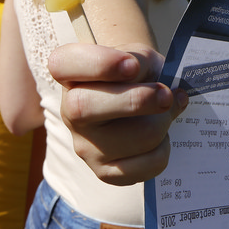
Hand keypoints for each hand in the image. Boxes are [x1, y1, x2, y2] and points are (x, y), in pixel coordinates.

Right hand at [47, 43, 189, 185]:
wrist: (140, 100)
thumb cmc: (137, 74)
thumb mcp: (139, 56)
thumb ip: (144, 64)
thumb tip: (166, 94)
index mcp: (70, 73)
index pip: (62, 64)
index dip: (99, 63)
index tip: (131, 65)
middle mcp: (70, 110)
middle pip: (85, 107)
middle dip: (137, 100)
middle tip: (166, 95)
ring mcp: (84, 145)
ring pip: (131, 137)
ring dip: (162, 123)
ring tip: (166, 113)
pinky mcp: (105, 172)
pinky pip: (145, 165)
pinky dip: (164, 149)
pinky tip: (160, 138)